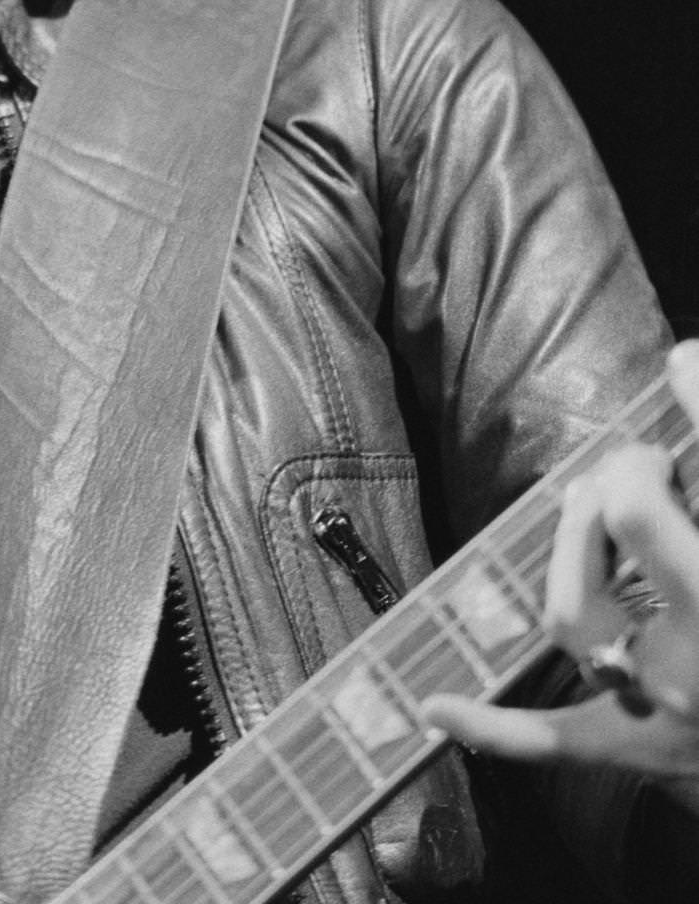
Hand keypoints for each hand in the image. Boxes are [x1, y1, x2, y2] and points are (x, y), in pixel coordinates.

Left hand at [425, 342, 698, 809]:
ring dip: (569, 544)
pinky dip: (496, 728)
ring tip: (593, 502)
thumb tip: (688, 360)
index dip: (697, 403)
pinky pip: (558, 742)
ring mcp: (668, 707)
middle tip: (647, 460)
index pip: (685, 483)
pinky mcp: (643, 749)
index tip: (684, 365)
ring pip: (574, 613)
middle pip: (629, 522)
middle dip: (625, 472)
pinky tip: (437, 707)